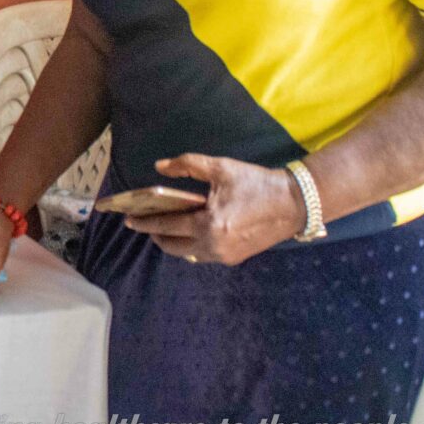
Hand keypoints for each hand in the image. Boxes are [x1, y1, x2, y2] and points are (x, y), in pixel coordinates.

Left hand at [123, 153, 304, 265]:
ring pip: (187, 253)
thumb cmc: (256, 183)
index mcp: (208, 224)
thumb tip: (159, 167)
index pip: (166, 225)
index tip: (128, 219)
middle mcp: (213, 246)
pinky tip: (187, 232)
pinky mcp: (235, 258)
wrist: (295, 203)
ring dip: (172, 241)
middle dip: (155, 234)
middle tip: (142, 223)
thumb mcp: (220, 168)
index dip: (144, 222)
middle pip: (172, 246)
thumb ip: (187, 165)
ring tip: (162, 227)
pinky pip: (203, 255)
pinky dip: (190, 245)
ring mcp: (224, 256)